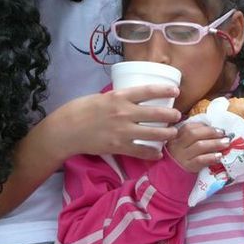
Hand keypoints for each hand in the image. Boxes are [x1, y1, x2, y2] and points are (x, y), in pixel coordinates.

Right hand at [53, 84, 181, 161]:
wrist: (66, 130)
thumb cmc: (83, 110)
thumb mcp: (104, 97)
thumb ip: (121, 98)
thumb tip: (138, 96)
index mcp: (120, 96)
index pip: (148, 90)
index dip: (165, 90)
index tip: (176, 90)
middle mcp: (124, 112)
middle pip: (156, 113)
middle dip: (172, 115)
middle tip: (178, 116)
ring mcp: (122, 131)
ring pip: (153, 133)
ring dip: (167, 134)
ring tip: (173, 133)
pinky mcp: (118, 146)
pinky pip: (141, 151)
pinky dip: (152, 153)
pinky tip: (158, 153)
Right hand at [166, 122, 230, 173]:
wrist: (171, 177)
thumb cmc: (182, 157)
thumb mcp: (184, 145)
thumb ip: (195, 136)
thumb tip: (215, 130)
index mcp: (176, 137)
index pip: (190, 127)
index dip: (205, 127)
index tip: (217, 128)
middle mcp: (177, 145)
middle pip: (194, 134)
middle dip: (211, 133)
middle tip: (224, 135)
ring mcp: (181, 156)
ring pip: (199, 146)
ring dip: (215, 143)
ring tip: (226, 144)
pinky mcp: (187, 167)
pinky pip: (200, 160)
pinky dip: (211, 157)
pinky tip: (219, 156)